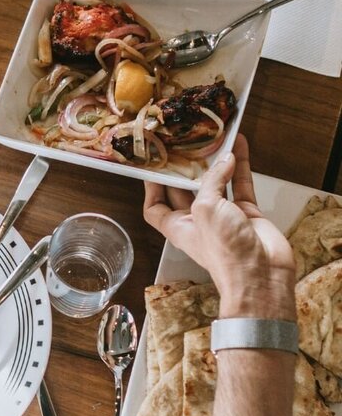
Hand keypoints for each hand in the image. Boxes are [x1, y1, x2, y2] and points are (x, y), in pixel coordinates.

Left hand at [143, 135, 295, 318]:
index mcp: (178, 227)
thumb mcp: (205, 210)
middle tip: (183, 142)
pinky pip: (241, 184)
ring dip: (215, 161)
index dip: (152, 187)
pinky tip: (239, 146)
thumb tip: (223, 162)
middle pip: (186, 190)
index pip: (155, 207)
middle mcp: (199, 221)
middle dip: (186, 167)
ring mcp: (225, 217)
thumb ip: (210, 182)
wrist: (263, 277)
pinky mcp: (247, 214)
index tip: (151, 165)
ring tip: (213, 137)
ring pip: (216, 182)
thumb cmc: (226, 253)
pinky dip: (240, 165)